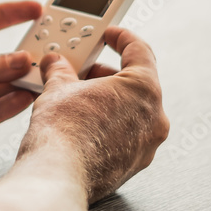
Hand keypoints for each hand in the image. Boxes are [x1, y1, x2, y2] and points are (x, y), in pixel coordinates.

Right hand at [19, 26, 168, 202]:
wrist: (57, 175)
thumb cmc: (64, 134)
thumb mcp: (58, 88)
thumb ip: (60, 70)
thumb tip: (56, 65)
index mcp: (144, 89)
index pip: (140, 50)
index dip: (121, 37)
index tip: (110, 35)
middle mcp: (155, 118)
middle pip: (134, 82)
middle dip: (104, 74)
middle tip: (79, 71)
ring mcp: (147, 145)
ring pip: (130, 111)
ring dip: (105, 101)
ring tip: (75, 99)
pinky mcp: (133, 164)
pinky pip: (124, 135)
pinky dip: (106, 124)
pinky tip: (81, 124)